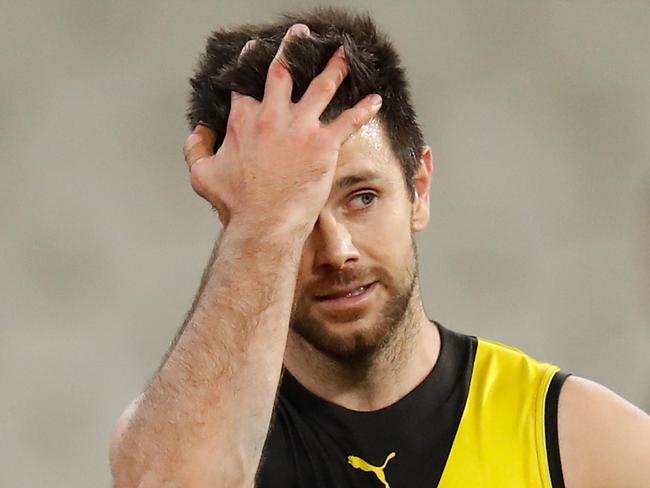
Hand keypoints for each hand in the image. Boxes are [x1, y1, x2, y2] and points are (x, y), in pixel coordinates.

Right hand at [182, 23, 381, 232]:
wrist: (263, 223)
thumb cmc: (235, 203)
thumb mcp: (202, 174)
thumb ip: (196, 147)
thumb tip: (199, 131)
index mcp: (243, 121)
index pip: (246, 85)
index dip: (249, 64)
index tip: (254, 50)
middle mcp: (272, 117)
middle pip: (283, 72)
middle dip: (293, 48)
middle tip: (301, 35)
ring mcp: (300, 129)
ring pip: (321, 88)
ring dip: (335, 68)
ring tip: (344, 54)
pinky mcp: (323, 145)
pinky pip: (348, 121)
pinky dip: (363, 109)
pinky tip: (375, 100)